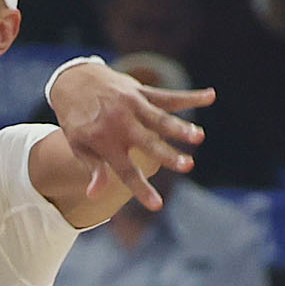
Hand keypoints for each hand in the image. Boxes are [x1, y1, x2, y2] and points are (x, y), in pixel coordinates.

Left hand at [49, 64, 213, 208]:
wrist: (73, 80)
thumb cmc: (77, 120)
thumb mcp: (78, 146)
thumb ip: (94, 169)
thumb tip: (95, 196)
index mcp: (104, 141)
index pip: (126, 171)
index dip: (141, 189)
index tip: (157, 205)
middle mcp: (120, 123)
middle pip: (148, 143)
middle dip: (169, 155)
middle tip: (189, 166)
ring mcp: (132, 105)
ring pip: (160, 118)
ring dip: (180, 127)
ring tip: (199, 136)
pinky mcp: (141, 91)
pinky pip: (168, 95)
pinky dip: (190, 96)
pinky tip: (211, 96)